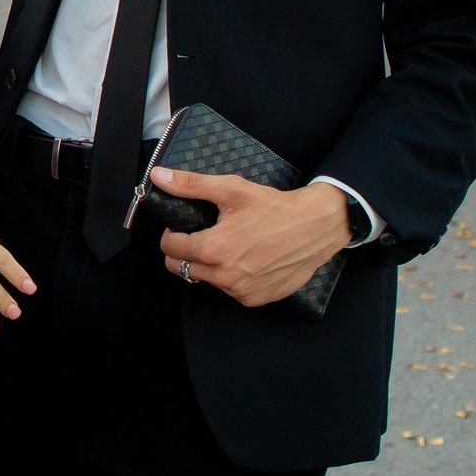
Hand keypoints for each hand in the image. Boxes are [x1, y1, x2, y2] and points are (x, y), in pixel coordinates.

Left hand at [155, 173, 348, 307]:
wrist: (315, 227)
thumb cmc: (275, 207)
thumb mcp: (231, 189)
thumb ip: (191, 185)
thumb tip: (159, 176)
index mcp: (213, 249)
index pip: (169, 248)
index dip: (172, 234)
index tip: (184, 226)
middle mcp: (224, 276)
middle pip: (181, 268)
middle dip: (184, 252)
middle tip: (202, 235)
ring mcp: (240, 291)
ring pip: (206, 280)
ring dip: (208, 266)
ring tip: (228, 245)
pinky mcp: (256, 298)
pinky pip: (230, 291)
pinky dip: (231, 278)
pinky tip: (245, 259)